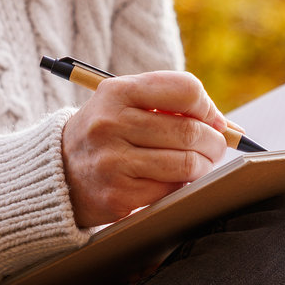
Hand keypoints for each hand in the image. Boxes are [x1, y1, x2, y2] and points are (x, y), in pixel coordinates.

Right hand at [61, 71, 229, 227]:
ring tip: (199, 163)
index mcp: (117, 92)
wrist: (58, 172)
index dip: (207, 106)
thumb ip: (170, 105)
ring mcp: (114, 162)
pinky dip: (182, 184)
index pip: (185, 89)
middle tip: (215, 146)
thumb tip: (225, 125)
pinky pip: (171, 189)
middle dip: (214, 141)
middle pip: (189, 130)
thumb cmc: (106, 133)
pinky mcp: (119, 196)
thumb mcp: (124, 103)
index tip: (213, 119)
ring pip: (186, 163)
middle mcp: (112, 124)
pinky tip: (174, 179)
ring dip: (202, 165)